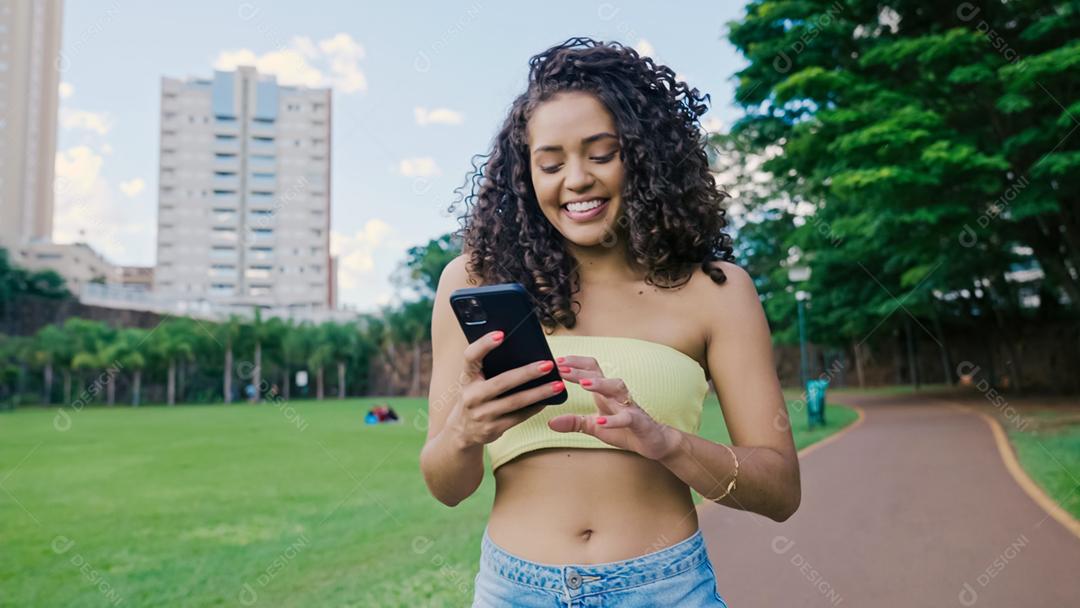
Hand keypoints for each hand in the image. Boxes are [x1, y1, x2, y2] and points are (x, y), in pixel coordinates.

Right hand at [445, 330, 566, 448]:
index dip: (484, 344)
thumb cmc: (475, 396)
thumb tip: (524, 351)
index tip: (501, 334)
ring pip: (515, 402)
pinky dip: (535, 408)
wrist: (462, 431)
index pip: (470, 356)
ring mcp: (481, 414)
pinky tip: (548, 400)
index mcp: (467, 377)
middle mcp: (471, 396)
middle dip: (527, 373)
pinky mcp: (492, 429)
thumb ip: (489, 367)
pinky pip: (519, 417)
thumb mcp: (474, 381)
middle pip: (501, 382)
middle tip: (548, 364)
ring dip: (539, 393)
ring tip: (558, 385)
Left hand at [547, 355, 680, 460]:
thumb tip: (550, 422)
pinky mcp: (639, 422)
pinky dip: (613, 419)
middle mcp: (617, 395)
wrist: (653, 442)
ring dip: (600, 384)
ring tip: (583, 384)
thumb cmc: (624, 430)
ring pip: (617, 387)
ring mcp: (629, 406)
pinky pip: (627, 417)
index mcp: (605, 393)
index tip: (557, 362)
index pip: (591, 369)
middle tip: (562, 368)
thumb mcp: (594, 427)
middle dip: (580, 370)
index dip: (575, 363)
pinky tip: (599, 421)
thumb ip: (574, 422)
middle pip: (600, 374)